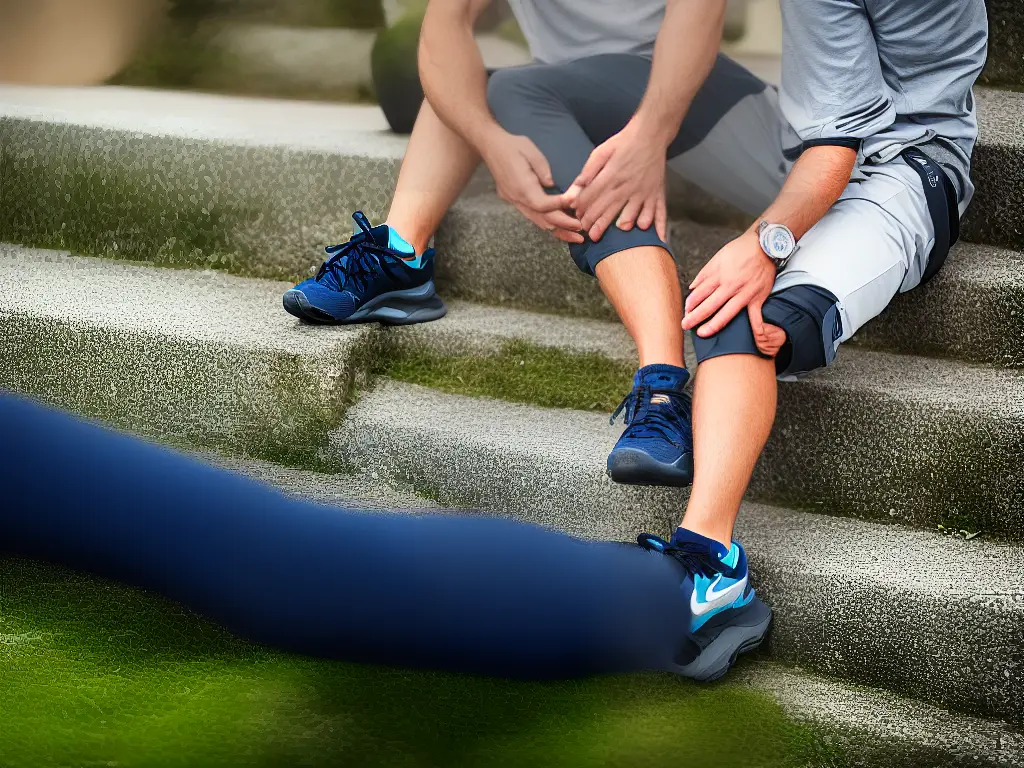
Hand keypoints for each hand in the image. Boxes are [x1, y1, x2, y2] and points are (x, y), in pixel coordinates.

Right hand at [481, 131, 583, 243]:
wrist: (491, 146)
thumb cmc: (513, 145)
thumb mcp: (531, 151)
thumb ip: (543, 170)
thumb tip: (553, 185)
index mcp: (521, 187)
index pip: (543, 204)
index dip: (560, 206)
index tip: (576, 204)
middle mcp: (517, 198)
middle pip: (542, 219)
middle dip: (563, 226)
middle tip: (582, 230)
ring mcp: (515, 201)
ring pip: (537, 222)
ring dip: (557, 230)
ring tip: (574, 236)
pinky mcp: (515, 201)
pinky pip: (533, 216)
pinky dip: (547, 223)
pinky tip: (559, 227)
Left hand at [571, 122, 668, 242]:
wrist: (650, 134)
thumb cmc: (624, 142)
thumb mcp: (602, 151)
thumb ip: (589, 170)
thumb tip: (576, 186)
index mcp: (611, 175)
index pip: (593, 197)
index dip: (583, 208)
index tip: (577, 217)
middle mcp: (626, 186)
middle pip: (608, 209)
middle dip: (596, 223)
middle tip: (588, 234)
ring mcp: (643, 191)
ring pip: (631, 214)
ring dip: (621, 226)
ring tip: (612, 238)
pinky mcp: (655, 193)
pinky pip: (658, 212)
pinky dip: (659, 226)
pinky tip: (658, 240)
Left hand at [682, 230, 776, 341]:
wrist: (765, 244)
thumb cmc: (742, 250)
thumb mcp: (718, 257)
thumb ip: (704, 273)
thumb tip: (692, 287)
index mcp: (719, 275)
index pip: (700, 293)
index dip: (690, 303)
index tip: (685, 310)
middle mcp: (730, 286)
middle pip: (709, 305)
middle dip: (694, 317)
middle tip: (685, 326)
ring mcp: (744, 293)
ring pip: (727, 313)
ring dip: (713, 325)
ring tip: (702, 333)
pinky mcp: (758, 297)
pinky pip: (756, 315)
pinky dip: (757, 327)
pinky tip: (754, 337)